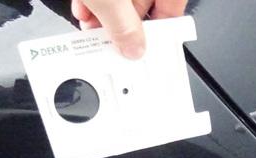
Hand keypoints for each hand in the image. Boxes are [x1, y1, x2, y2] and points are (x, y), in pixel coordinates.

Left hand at [71, 0, 186, 58]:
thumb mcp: (111, 0)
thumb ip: (123, 26)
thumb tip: (134, 48)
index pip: (172, 13)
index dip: (161, 36)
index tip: (150, 54)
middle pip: (145, 8)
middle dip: (125, 29)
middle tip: (115, 46)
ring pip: (123, 1)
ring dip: (105, 18)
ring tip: (92, 29)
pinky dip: (94, 2)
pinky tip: (83, 10)